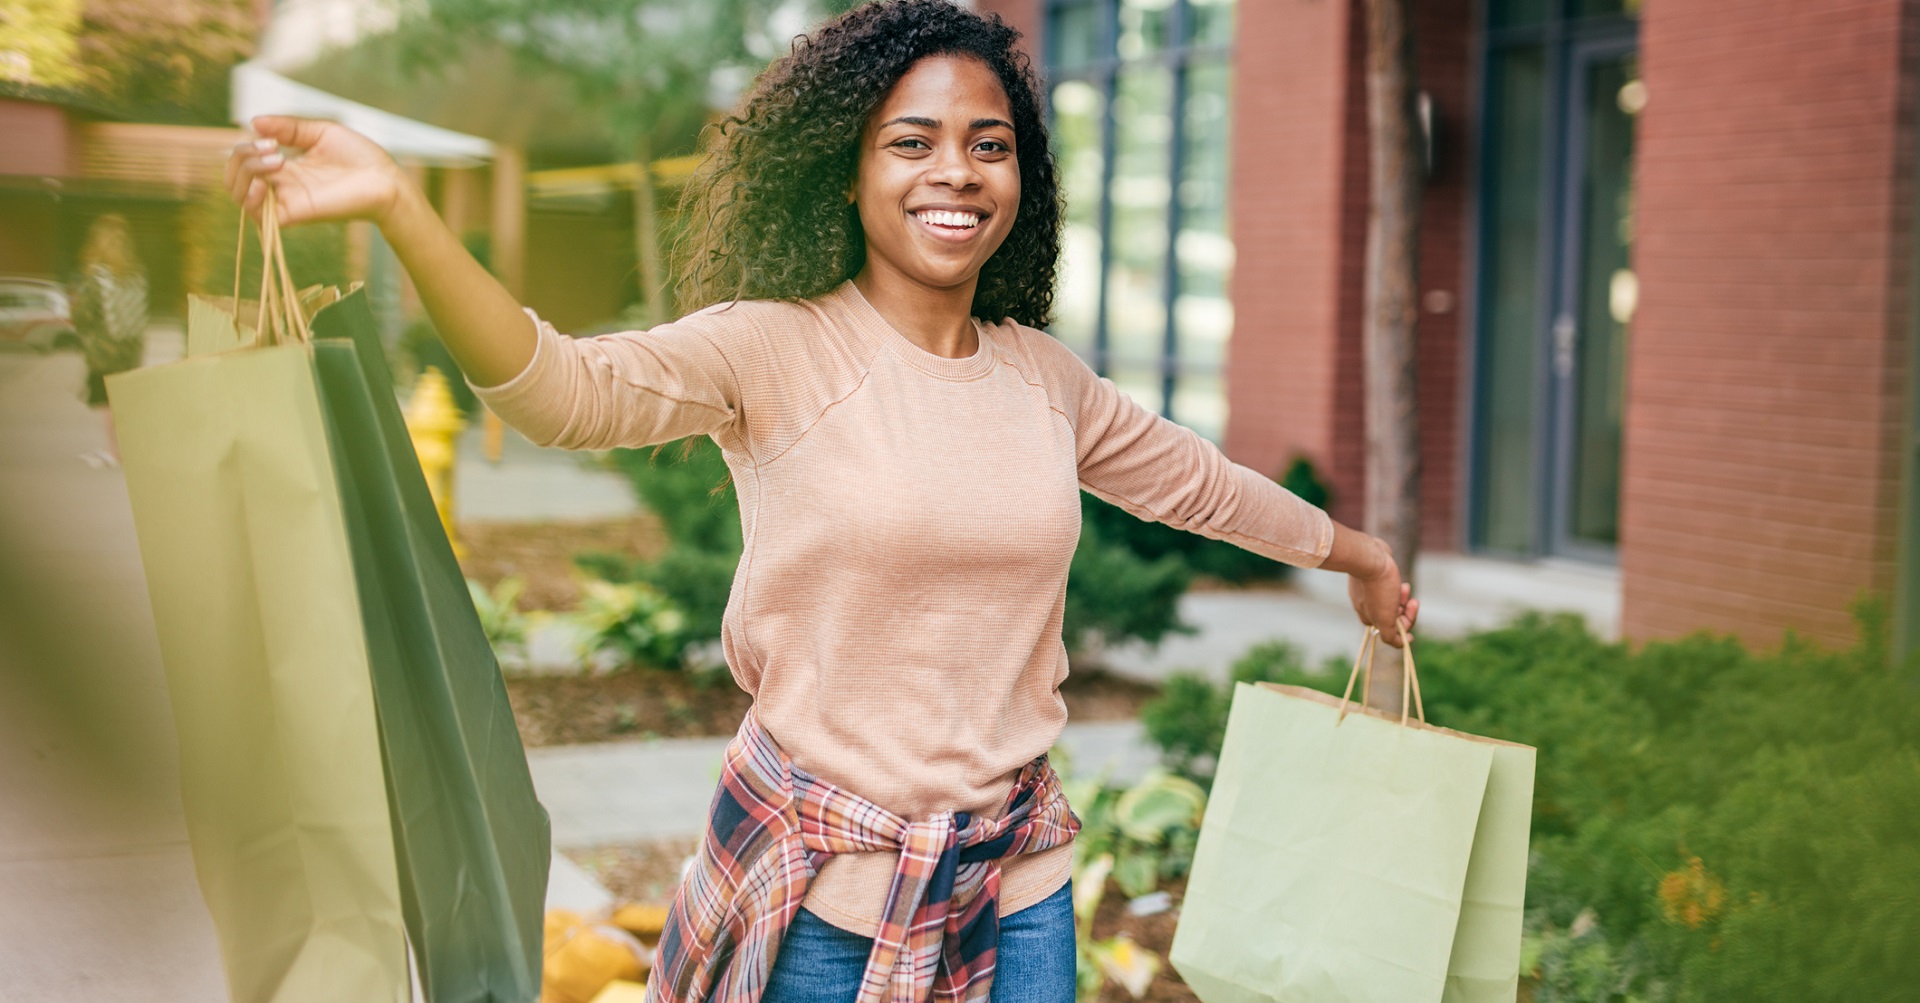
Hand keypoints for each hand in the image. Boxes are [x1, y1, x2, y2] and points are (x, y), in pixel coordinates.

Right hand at [224, 116, 412, 227]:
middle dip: (241, 156)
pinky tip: (264, 182)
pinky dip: (250, 197)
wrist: (386, 179)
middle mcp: (282, 185)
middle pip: (235, 177)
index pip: (245, 162)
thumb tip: (254, 122)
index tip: (270, 138)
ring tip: (274, 160)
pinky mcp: (295, 214)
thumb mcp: (320, 132)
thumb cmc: (361, 157)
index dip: (246, 147)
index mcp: (286, 167)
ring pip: (239, 194)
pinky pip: (257, 215)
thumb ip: (287, 128)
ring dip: (245, 171)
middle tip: (271, 149)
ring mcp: (286, 200)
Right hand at [1346, 540, 1418, 646]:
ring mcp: (1371, 593)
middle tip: (1413, 602)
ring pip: (1394, 603)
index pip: (1391, 632)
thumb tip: (1403, 643)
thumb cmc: (1378, 588)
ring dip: (1404, 599)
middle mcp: (1368, 607)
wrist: (1370, 558)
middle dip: (1406, 611)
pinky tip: (1402, 583)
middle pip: (1394, 617)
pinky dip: (1400, 589)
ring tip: (1405, 588)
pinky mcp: (1376, 580)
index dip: (1404, 627)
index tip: (1411, 625)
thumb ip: (1391, 635)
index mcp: (1369, 618)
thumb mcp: (1385, 618)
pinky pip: (1392, 590)